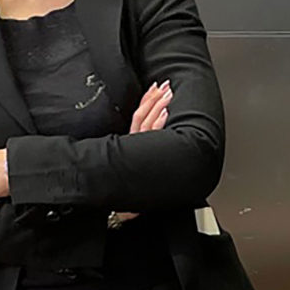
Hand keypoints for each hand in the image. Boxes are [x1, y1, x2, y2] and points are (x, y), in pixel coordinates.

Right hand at [108, 82, 172, 224]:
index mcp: (129, 143)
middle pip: (143, 116)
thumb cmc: (126, 188)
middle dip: (154, 99)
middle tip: (164, 84)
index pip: (138, 117)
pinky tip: (165, 113)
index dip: (146, 101)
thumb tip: (144, 137)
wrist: (122, 205)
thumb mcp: (127, 163)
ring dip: (158, 106)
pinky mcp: (144, 156)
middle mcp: (132, 144)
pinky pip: (152, 136)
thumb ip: (133, 150)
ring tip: (167, 93)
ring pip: (148, 123)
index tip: (154, 87)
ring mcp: (139, 149)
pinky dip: (158, 123)